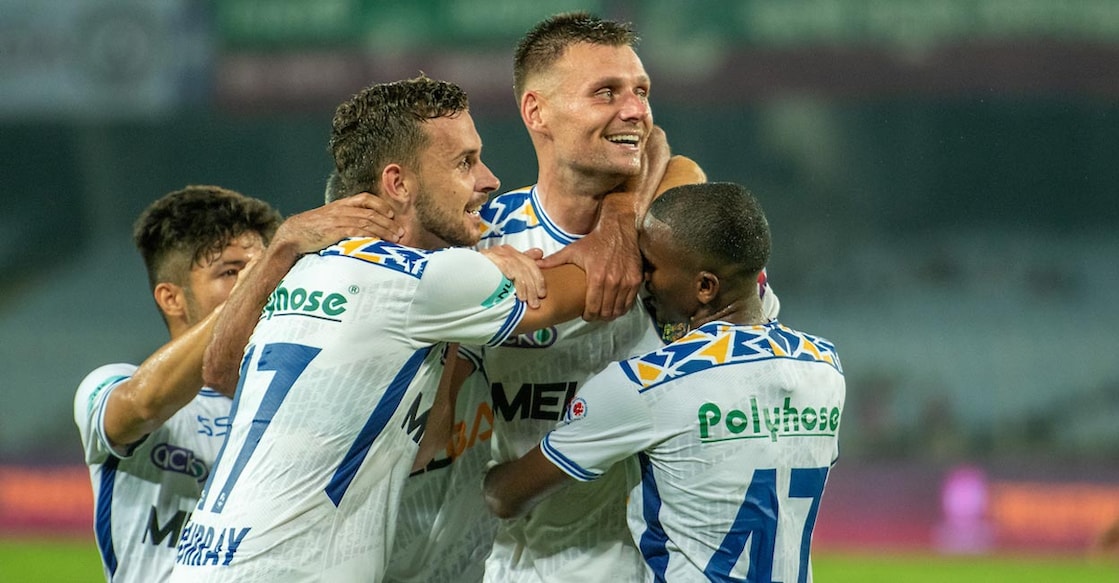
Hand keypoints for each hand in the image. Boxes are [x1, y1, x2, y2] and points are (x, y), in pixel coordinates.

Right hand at [273, 193, 404, 254]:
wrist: (293, 234)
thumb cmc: (311, 230)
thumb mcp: (328, 219)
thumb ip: (343, 219)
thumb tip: (359, 229)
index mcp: (340, 204)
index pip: (365, 198)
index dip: (381, 205)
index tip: (393, 214)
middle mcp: (342, 209)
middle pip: (371, 212)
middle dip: (389, 222)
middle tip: (401, 232)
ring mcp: (338, 219)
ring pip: (368, 222)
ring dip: (385, 230)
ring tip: (396, 239)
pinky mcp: (335, 230)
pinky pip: (358, 231)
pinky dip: (371, 236)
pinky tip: (380, 242)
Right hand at [480, 245, 546, 308]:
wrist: (464, 274)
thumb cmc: (486, 275)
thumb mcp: (507, 269)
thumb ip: (523, 262)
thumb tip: (539, 253)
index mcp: (510, 252)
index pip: (530, 264)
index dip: (539, 279)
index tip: (542, 294)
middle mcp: (504, 250)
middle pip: (525, 267)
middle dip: (532, 287)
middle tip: (535, 302)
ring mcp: (496, 253)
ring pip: (517, 268)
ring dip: (523, 287)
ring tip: (524, 300)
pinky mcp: (487, 256)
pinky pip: (504, 265)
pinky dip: (510, 275)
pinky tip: (513, 288)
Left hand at [536, 217, 639, 320]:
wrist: (618, 229)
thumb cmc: (594, 241)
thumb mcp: (573, 250)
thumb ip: (554, 261)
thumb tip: (536, 266)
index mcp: (597, 277)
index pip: (593, 308)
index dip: (588, 316)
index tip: (585, 315)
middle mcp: (613, 282)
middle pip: (606, 311)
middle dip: (599, 316)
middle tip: (594, 315)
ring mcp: (627, 282)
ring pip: (619, 309)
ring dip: (611, 314)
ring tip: (604, 312)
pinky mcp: (636, 280)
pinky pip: (630, 301)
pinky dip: (623, 307)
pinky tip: (616, 306)